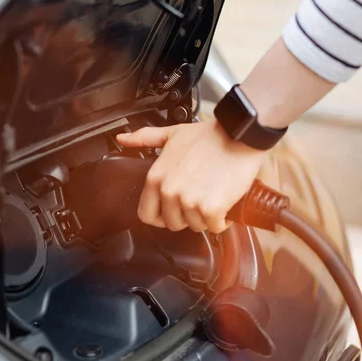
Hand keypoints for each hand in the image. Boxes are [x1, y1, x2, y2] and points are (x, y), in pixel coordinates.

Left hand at [116, 121, 266, 233]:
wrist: (238, 135)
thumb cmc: (209, 136)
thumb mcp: (172, 134)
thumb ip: (145, 138)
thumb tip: (123, 139)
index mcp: (156, 178)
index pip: (147, 215)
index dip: (161, 216)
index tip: (173, 211)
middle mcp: (169, 191)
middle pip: (173, 224)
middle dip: (187, 216)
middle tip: (199, 201)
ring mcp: (190, 201)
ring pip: (195, 226)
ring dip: (206, 217)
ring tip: (213, 198)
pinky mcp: (211, 208)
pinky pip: (214, 227)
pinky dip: (222, 220)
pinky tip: (225, 206)